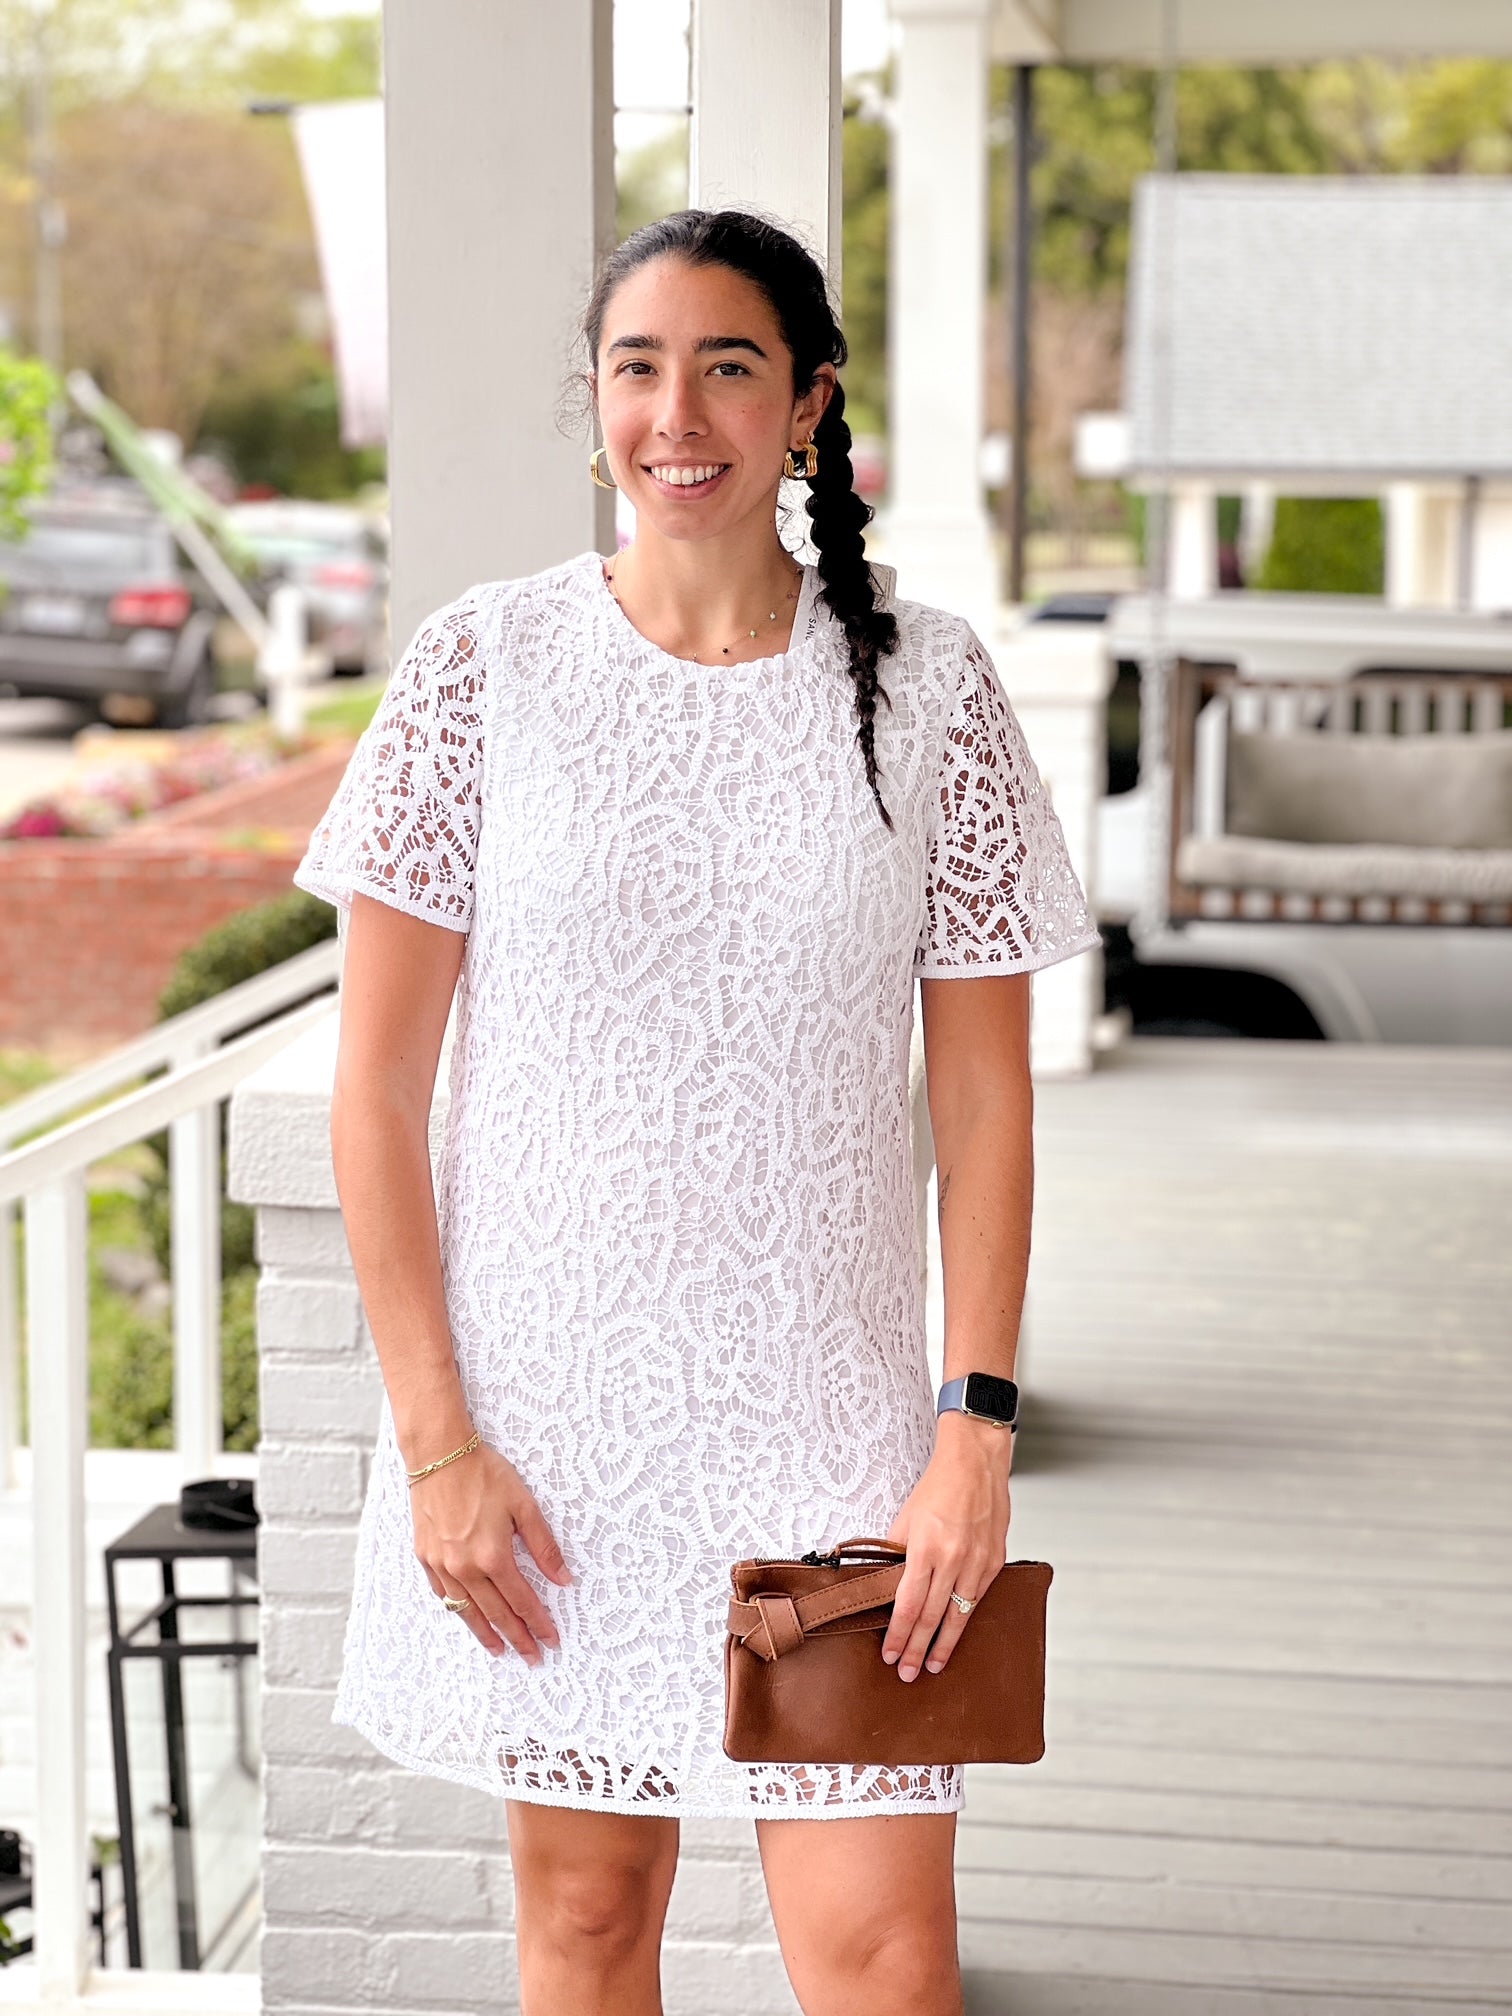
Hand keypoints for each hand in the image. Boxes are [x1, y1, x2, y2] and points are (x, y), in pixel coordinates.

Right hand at [410, 1440, 572, 1663]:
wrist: (439, 1456)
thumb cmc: (484, 1474)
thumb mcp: (523, 1505)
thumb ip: (543, 1546)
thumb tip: (564, 1579)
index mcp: (493, 1557)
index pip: (522, 1601)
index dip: (539, 1624)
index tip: (551, 1641)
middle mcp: (465, 1568)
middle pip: (496, 1614)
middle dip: (517, 1638)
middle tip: (531, 1657)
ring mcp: (442, 1566)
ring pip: (467, 1612)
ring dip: (486, 1634)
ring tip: (500, 1650)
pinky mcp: (425, 1558)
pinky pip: (443, 1595)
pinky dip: (458, 1611)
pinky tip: (467, 1617)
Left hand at [880, 1410, 1011, 1681]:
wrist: (976, 1463)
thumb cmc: (938, 1486)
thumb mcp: (906, 1519)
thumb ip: (898, 1555)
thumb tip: (887, 1584)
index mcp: (926, 1548)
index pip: (907, 1605)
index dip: (899, 1635)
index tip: (890, 1654)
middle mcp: (954, 1559)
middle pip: (932, 1617)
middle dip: (918, 1649)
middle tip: (908, 1673)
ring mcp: (978, 1563)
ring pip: (959, 1615)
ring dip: (944, 1645)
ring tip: (934, 1666)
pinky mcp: (995, 1561)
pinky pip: (978, 1598)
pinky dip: (965, 1619)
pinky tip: (956, 1633)